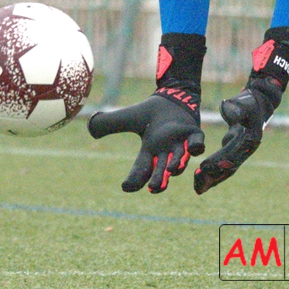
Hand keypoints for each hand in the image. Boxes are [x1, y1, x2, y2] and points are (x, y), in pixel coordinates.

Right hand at [88, 88, 204, 192]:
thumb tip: (90, 129)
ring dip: (177, 165)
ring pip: (180, 159)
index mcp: (149, 152)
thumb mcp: (127, 118)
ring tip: (172, 170)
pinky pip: (198, 142)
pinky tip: (195, 149)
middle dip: (158, 180)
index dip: (134, 179)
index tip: (126, 187)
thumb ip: (109, 123)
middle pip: (161, 170)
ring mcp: (180, 144)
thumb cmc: (150, 113)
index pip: (140, 169)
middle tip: (154, 188)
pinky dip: (197, 147)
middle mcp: (165, 152)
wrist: (171, 100)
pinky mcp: (193, 133)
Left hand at [193, 78, 280, 194]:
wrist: (258, 103)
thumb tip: (233, 113)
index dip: (217, 161)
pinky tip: (203, 178)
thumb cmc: (248, 101)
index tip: (202, 167)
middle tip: (197, 186)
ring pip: (228, 169)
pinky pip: (226, 164)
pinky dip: (215, 172)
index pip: (231, 153)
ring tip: (198, 188)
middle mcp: (247, 148)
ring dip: (213, 179)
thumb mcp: (243, 103)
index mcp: (249, 138)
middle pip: (230, 166)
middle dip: (213, 176)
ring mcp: (243, 150)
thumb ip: (237, 109)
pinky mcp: (237, 150)